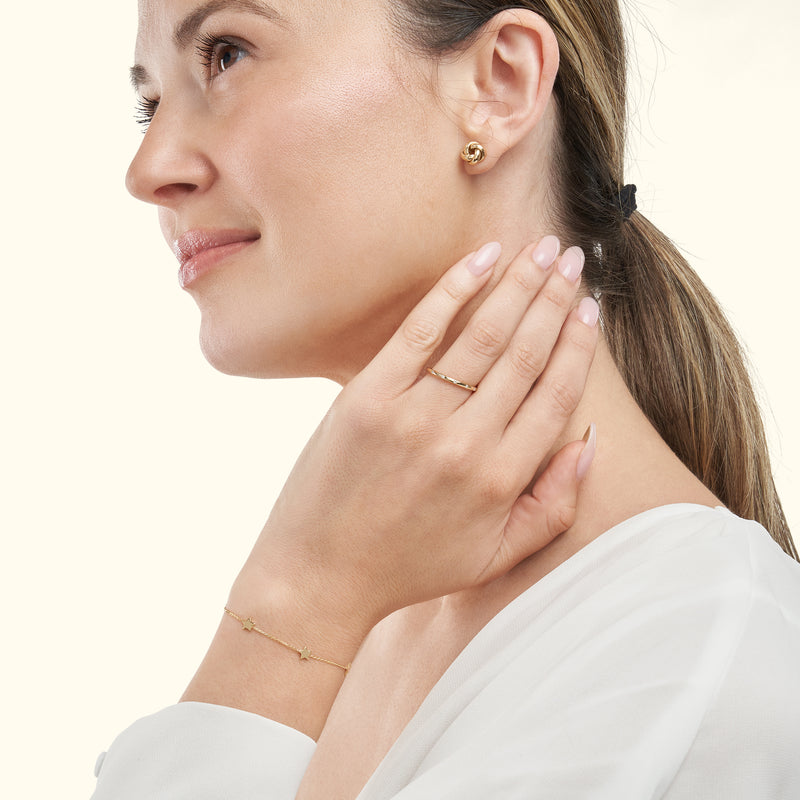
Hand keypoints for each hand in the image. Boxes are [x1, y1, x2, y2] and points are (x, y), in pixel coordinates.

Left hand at [237, 237, 598, 645]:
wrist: (320, 574)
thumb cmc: (410, 567)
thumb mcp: (494, 556)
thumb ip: (553, 506)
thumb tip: (589, 442)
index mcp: (501, 480)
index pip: (556, 395)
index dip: (579, 345)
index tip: (591, 308)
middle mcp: (465, 443)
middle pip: (526, 354)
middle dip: (556, 299)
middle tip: (572, 259)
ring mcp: (415, 416)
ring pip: (483, 335)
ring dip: (519, 285)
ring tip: (541, 250)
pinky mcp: (368, 397)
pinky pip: (420, 330)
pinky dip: (454, 288)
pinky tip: (483, 258)